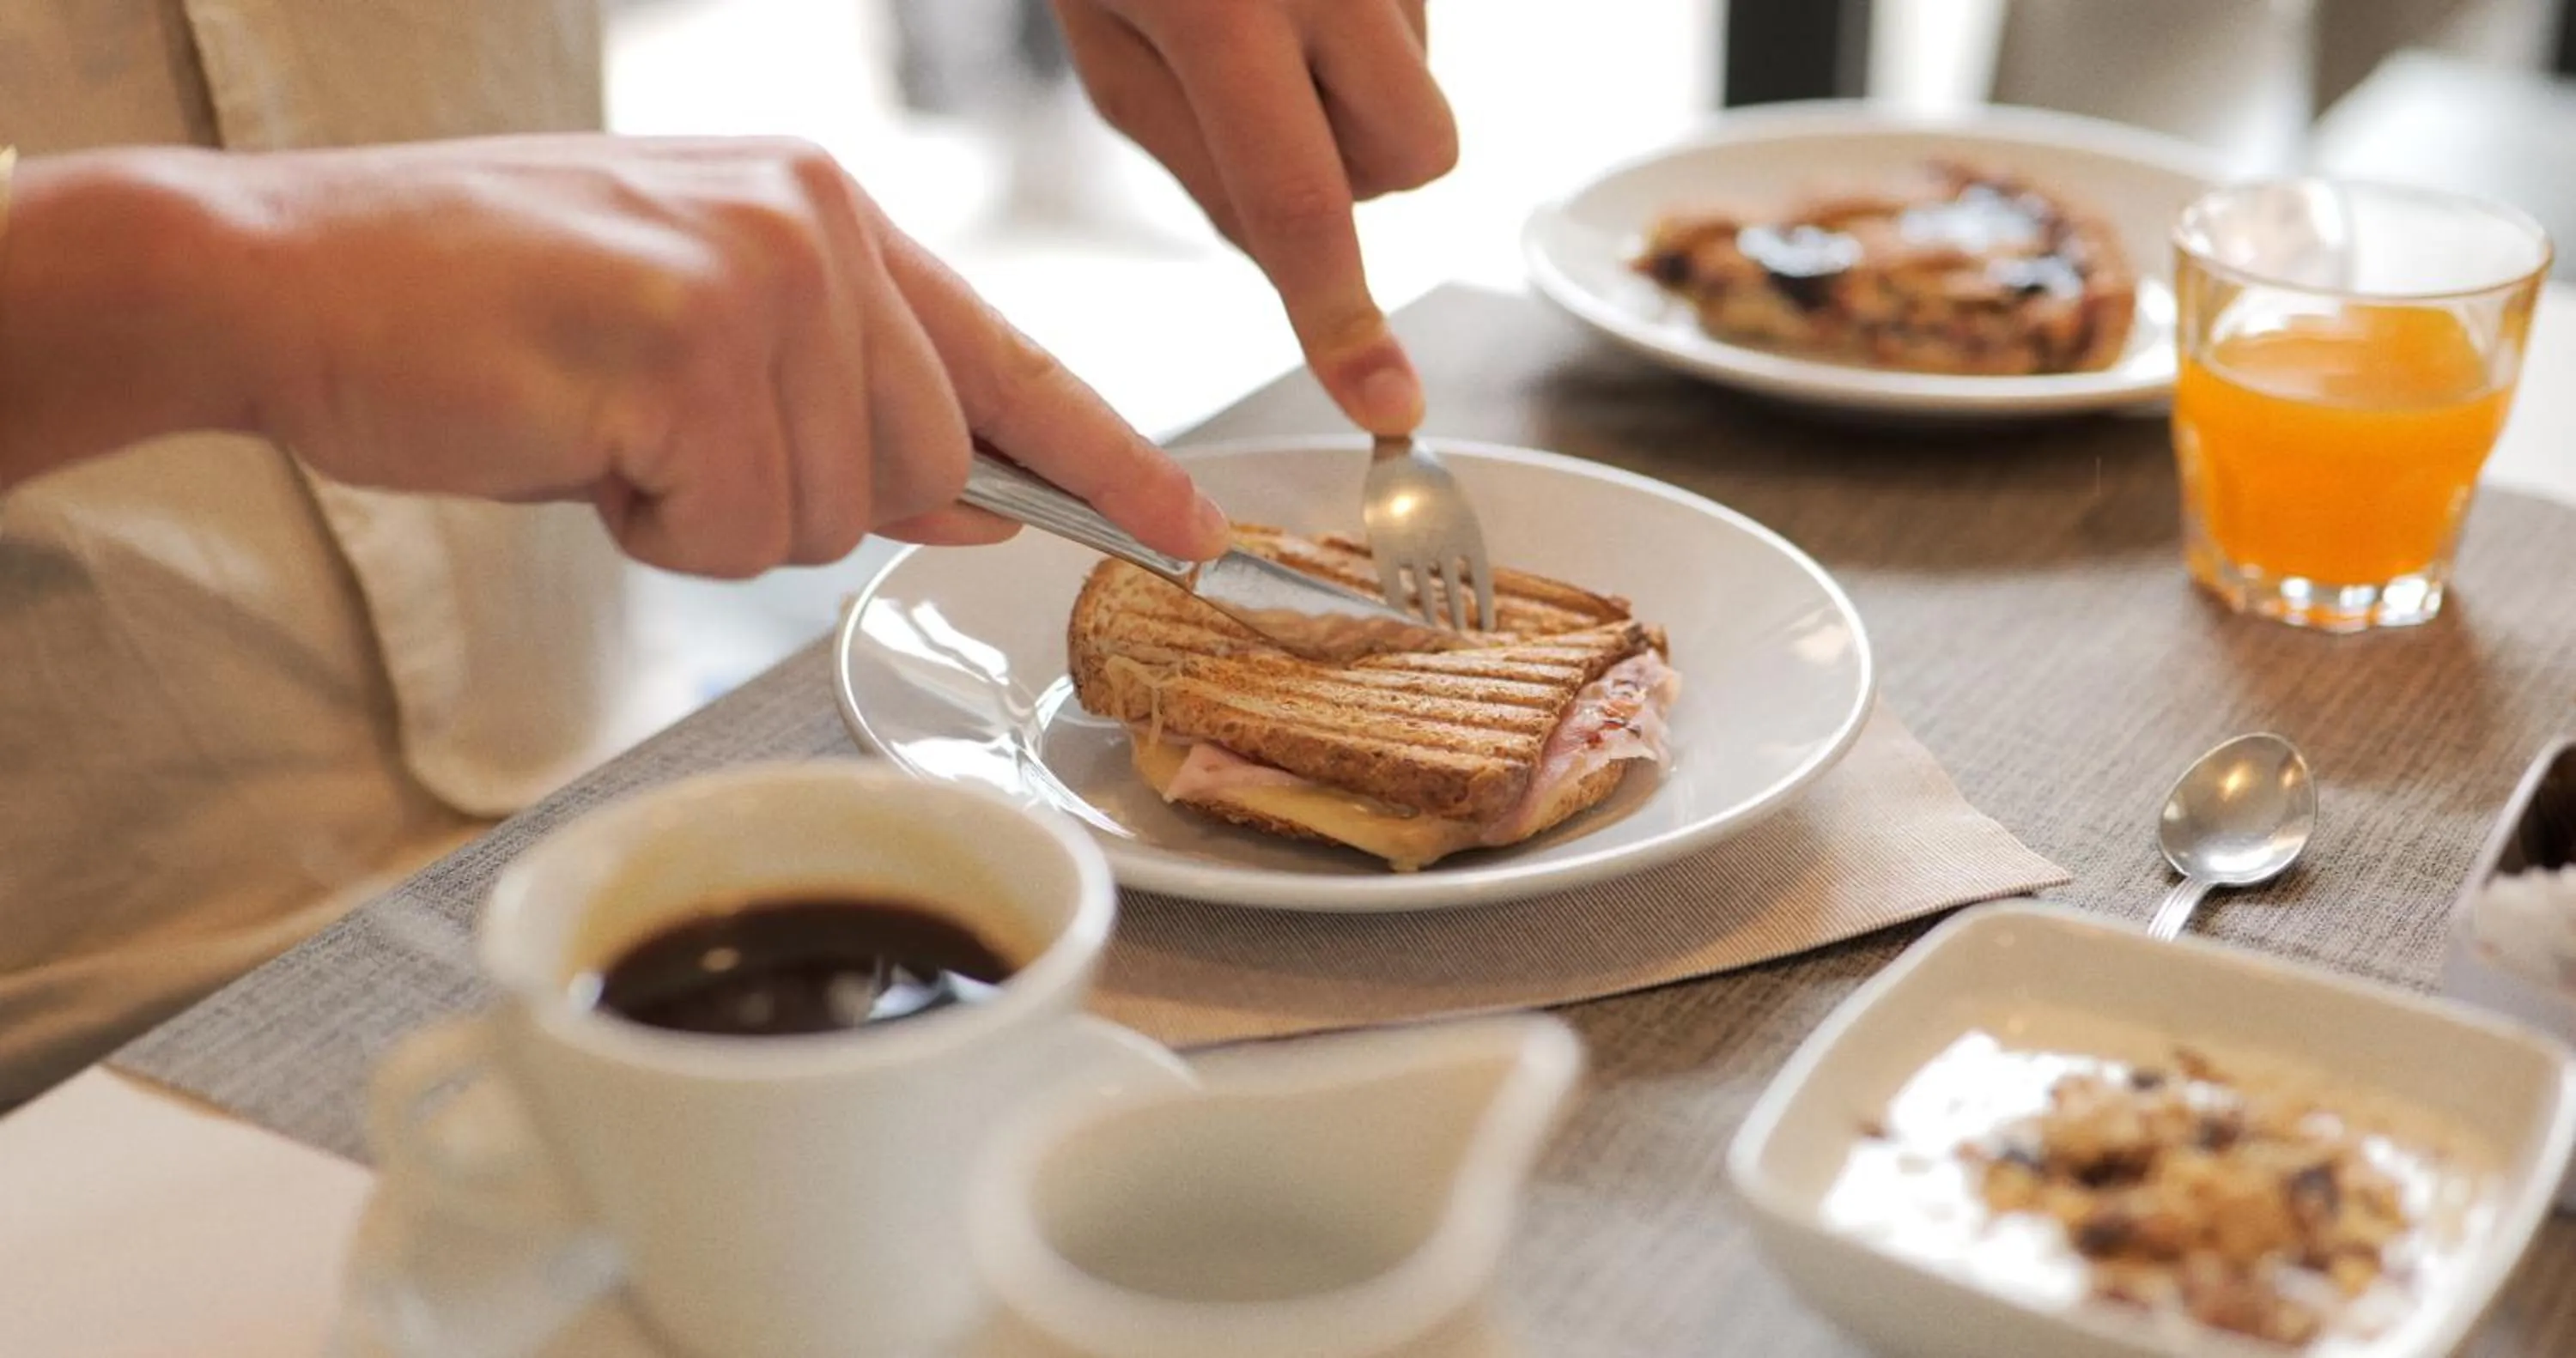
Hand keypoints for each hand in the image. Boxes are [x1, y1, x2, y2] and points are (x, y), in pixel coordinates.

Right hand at [0, 137, 1229, 577]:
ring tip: (602, 427)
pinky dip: (653, 527)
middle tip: (655, 441)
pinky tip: (577, 441)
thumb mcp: (694, 354)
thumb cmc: (484, 323)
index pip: (1011, 360)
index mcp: (828, 212)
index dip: (1112, 461)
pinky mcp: (696, 342)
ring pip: (829, 513)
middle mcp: (821, 225)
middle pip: (922, 468)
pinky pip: (739, 528)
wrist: (283, 277)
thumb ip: (844, 417)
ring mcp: (766, 275)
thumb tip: (977, 500)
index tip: (1195, 533)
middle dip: (795, 502)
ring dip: (710, 516)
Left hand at [1051, 0, 1455, 435]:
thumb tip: (1295, 257)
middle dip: (1364, 177)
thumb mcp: (1108, 45)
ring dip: (1362, 102)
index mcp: (1219, 8)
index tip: (1388, 408)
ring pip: (1426, 97)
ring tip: (1275, 27)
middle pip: (1416, 159)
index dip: (1344, 320)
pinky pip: (1425, 35)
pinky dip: (1369, 45)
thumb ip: (1202, 165)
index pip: (1302, 203)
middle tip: (1279, 121)